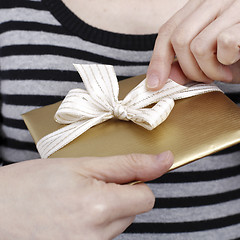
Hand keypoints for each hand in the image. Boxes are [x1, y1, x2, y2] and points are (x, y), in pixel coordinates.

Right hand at [0, 152, 172, 239]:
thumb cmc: (34, 183)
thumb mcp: (84, 164)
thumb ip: (129, 164)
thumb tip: (164, 160)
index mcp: (100, 209)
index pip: (146, 197)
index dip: (134, 182)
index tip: (119, 175)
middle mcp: (97, 238)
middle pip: (132, 210)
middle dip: (118, 195)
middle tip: (88, 184)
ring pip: (117, 223)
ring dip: (105, 209)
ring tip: (75, 199)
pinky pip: (102, 235)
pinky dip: (94, 222)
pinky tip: (72, 213)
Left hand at [147, 0, 239, 90]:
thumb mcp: (208, 60)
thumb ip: (184, 65)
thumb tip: (159, 78)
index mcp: (200, 7)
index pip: (168, 31)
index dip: (157, 60)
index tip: (154, 84)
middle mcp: (214, 0)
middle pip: (178, 39)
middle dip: (188, 69)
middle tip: (205, 78)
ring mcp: (233, 4)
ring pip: (197, 45)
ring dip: (207, 70)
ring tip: (222, 73)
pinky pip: (223, 43)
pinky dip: (225, 62)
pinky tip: (234, 63)